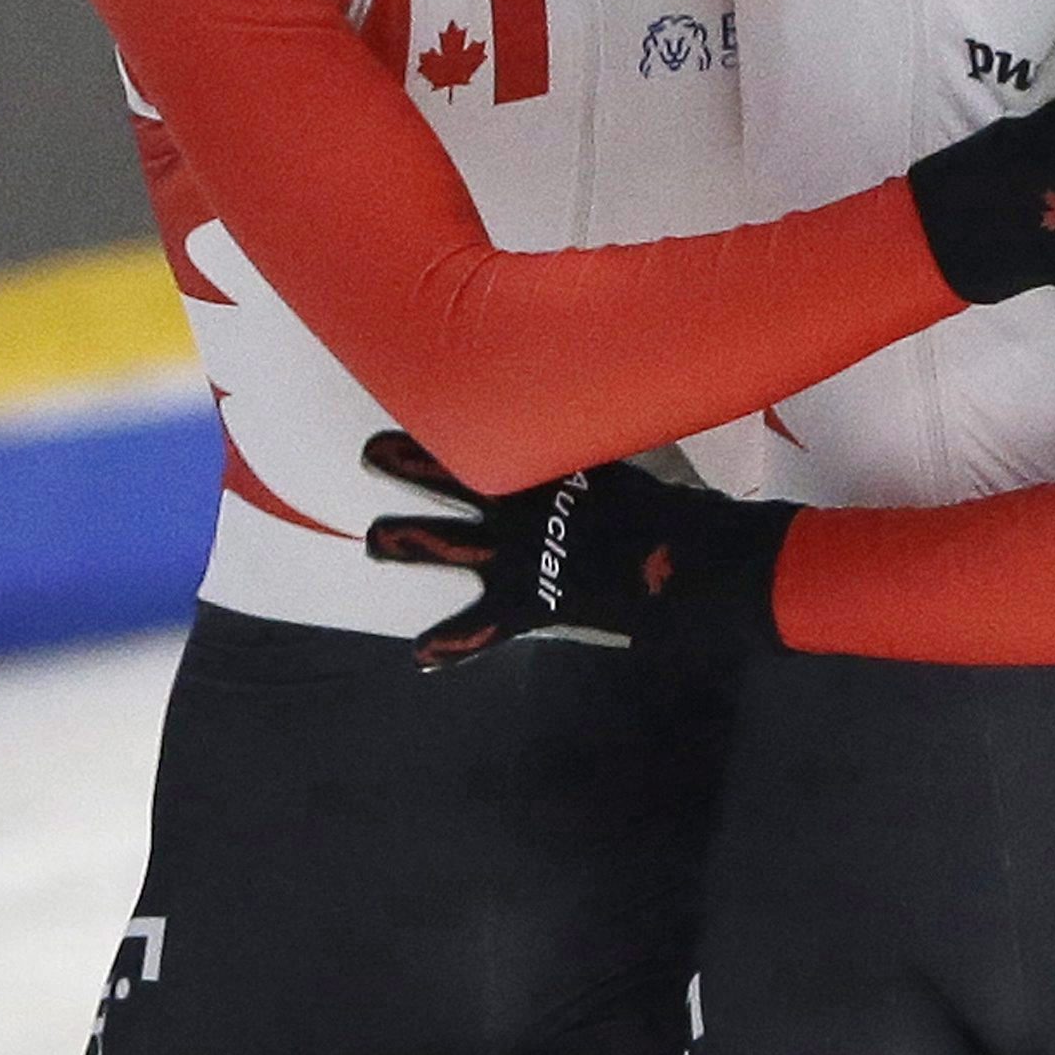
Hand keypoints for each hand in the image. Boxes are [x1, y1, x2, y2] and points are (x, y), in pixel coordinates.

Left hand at [362, 431, 796, 669]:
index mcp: (548, 468)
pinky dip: (451, 643)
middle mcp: (521, 504)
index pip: (490, 438)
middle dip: (411, 467)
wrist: (684, 563)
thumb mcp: (630, 466)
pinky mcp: (527, 601)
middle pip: (453, 478)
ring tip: (373, 540)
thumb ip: (597, 453)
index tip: (423, 401)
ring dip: (407, 541)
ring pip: (448, 542)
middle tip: (371, 454)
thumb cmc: (669, 510)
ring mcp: (518, 553)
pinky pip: (481, 628)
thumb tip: (597, 423)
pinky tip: (419, 654)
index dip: (453, 425)